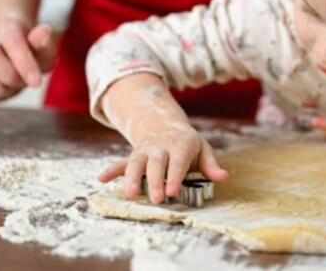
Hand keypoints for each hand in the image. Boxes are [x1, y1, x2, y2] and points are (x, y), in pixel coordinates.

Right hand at [0, 19, 56, 107]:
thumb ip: (44, 43)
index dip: (24, 63)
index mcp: (7, 28)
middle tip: (24, 82)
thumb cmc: (31, 48)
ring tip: (12, 88)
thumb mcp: (44, 47)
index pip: (12, 41)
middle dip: (11, 77)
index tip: (36, 83)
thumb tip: (44, 33)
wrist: (13, 47)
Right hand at [97, 123, 227, 203]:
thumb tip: (223, 177)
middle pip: (156, 163)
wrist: (165, 125)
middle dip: (155, 181)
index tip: (172, 191)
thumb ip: (211, 165)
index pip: (178, 161)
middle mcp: (161, 146)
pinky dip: (111, 170)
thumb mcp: (203, 150)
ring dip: (132, 177)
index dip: (175, 176)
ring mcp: (145, 150)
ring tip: (131, 193)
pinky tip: (101, 179)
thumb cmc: (189, 144)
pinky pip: (121, 162)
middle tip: (157, 199)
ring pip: (136, 162)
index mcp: (181, 144)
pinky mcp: (134, 155)